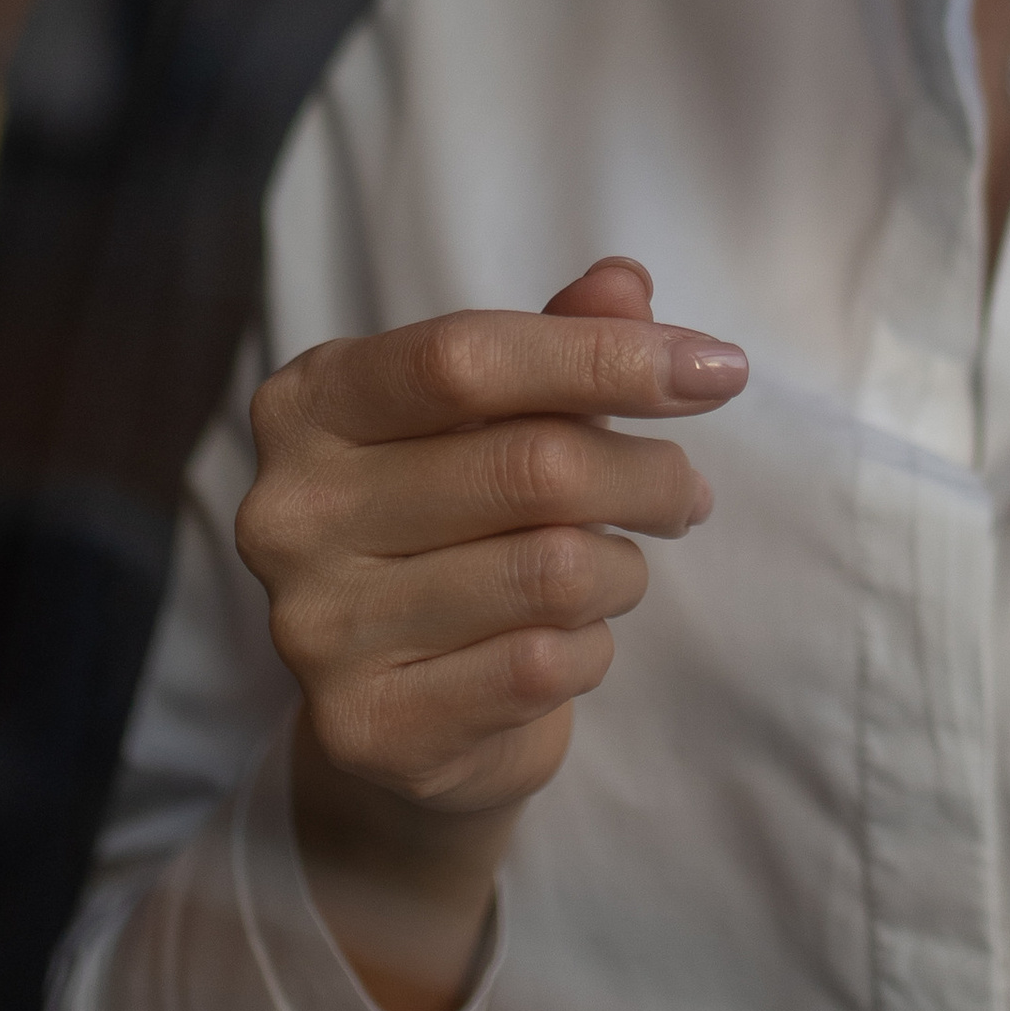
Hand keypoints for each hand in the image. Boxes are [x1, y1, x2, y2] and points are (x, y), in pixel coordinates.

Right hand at [237, 256, 746, 1010]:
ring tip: (615, 569)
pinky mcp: (367, 727)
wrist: (406, 710)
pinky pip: (542, 666)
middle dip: (646, 473)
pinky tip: (570, 643)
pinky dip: (591, 649)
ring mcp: (315, 627)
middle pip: (528, 464)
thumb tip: (626, 283)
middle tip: (687, 491)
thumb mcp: (501, 415)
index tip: (719, 368)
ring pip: (553, 571)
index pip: (467, 357)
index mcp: (310, 403)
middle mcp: (290, 511)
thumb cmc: (459, 525)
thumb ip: (559, 340)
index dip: (606, 357)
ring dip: (622, 568)